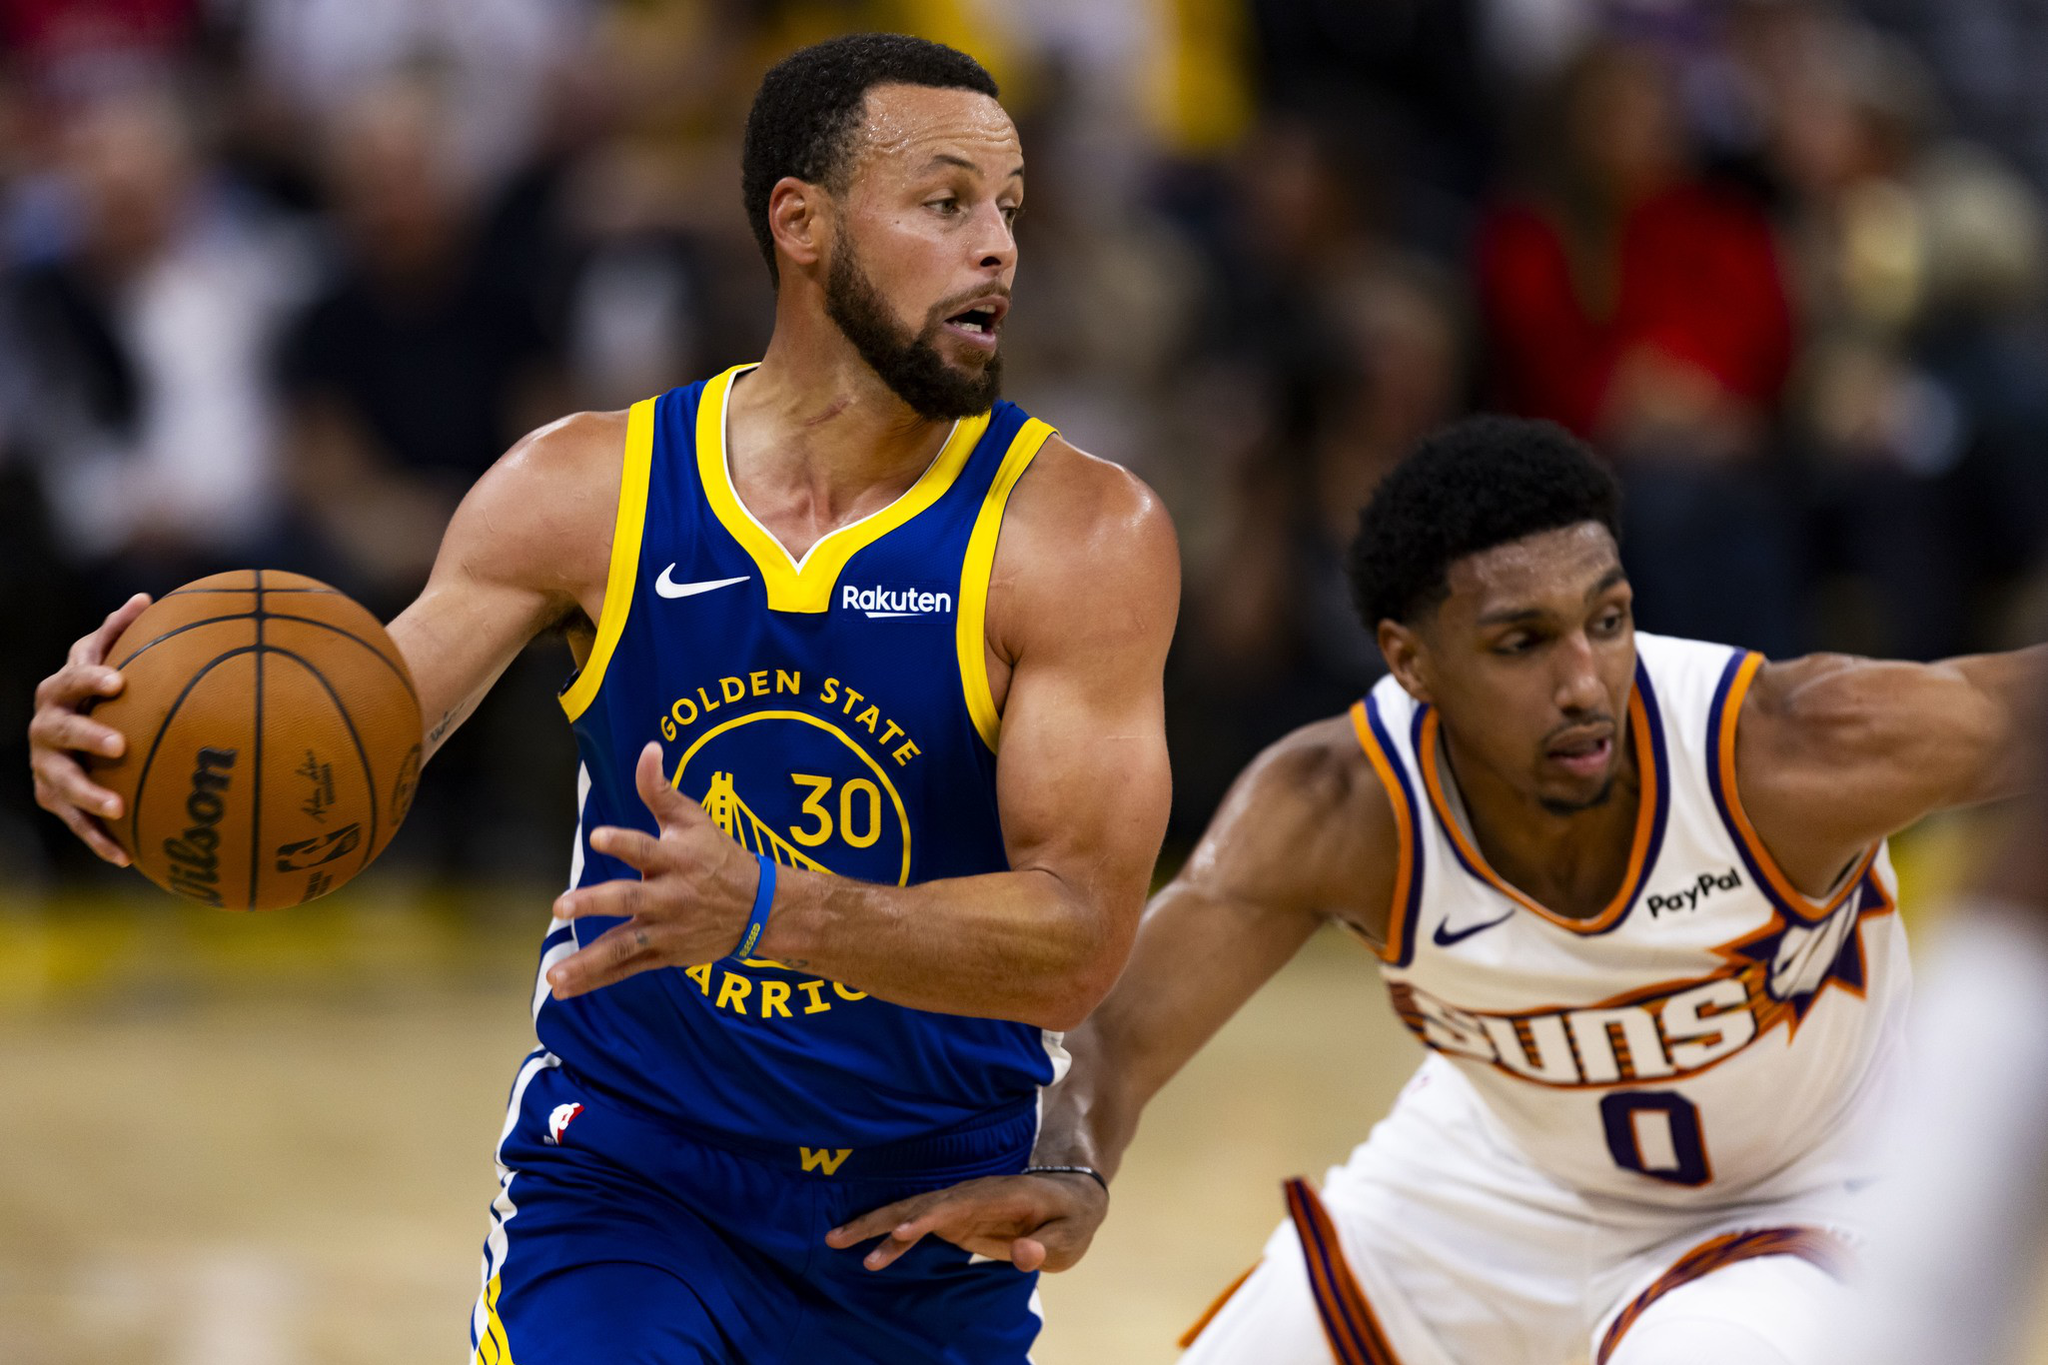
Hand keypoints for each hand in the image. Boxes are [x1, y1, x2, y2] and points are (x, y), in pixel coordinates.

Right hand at [28, 593, 152, 864]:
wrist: (71, 736)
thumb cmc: (99, 692)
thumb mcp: (104, 660)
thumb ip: (120, 633)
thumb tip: (147, 598)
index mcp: (60, 691)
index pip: (71, 679)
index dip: (90, 677)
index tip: (119, 680)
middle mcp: (45, 729)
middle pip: (61, 731)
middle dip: (87, 736)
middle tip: (119, 743)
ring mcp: (45, 766)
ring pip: (61, 782)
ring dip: (87, 794)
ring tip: (117, 806)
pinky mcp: (54, 799)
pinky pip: (75, 822)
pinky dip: (98, 839)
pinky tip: (127, 857)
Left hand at [546, 742, 762, 997]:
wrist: (760, 909)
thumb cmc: (719, 856)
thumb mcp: (694, 820)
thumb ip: (661, 790)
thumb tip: (648, 749)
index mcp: (677, 859)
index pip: (646, 849)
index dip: (623, 842)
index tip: (597, 836)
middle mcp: (670, 896)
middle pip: (629, 899)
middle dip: (595, 902)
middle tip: (561, 906)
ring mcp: (666, 930)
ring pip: (624, 946)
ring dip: (589, 962)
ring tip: (556, 977)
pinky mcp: (665, 954)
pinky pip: (627, 970)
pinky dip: (596, 980)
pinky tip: (563, 989)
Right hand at [824, 1170, 1108, 1272]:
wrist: (1072, 1201)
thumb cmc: (1071, 1218)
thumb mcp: (1069, 1237)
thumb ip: (1047, 1245)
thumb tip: (1024, 1255)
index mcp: (1000, 1195)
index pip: (957, 1203)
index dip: (928, 1215)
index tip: (900, 1230)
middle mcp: (971, 1194)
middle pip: (920, 1203)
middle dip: (881, 1218)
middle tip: (841, 1234)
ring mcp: (959, 1205)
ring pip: (909, 1212)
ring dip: (875, 1226)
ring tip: (836, 1241)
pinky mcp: (954, 1220)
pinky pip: (916, 1229)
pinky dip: (893, 1242)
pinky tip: (870, 1258)